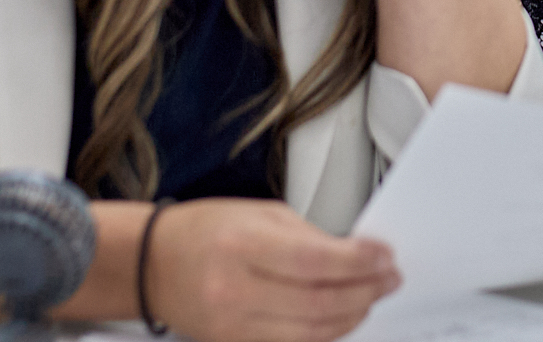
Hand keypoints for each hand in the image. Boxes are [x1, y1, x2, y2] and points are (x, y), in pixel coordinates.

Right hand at [145, 199, 399, 341]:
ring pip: (311, 333)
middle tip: (388, 278)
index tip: (383, 257)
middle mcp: (235, 290)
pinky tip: (341, 318)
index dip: (358, 262)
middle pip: (318, 302)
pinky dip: (324, 334)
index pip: (314, 261)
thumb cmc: (204, 231)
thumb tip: (355, 255)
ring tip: (370, 297)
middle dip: (364, 291)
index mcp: (242, 244)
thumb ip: (308, 236)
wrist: (154, 265)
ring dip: (351, 316)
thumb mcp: (260, 214)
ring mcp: (233, 326)